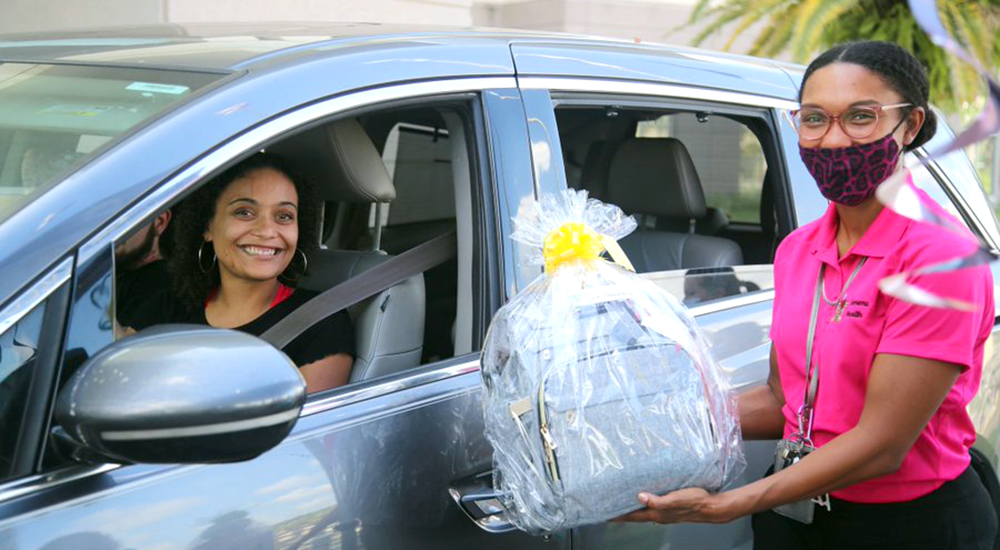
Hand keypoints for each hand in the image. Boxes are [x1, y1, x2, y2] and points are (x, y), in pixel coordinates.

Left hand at [614, 488, 737, 524]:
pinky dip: (644, 503)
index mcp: (657, 514)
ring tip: (621, 501)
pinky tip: (644, 496)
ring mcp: (665, 512)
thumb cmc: (695, 502)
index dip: (618, 515)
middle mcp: (659, 515)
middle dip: (622, 512)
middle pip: (635, 515)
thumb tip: (640, 497)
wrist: (713, 507)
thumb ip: (658, 500)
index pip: (632, 516)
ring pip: (643, 511)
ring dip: (632, 507)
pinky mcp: (671, 507)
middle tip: (608, 505)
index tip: (604, 513)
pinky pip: (652, 506)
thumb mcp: (675, 499)